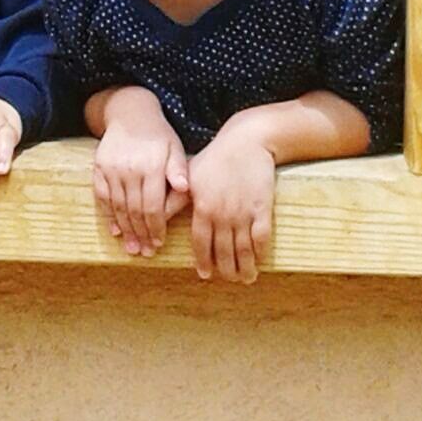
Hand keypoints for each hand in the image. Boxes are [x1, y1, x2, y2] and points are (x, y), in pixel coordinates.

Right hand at [88, 87, 188, 256]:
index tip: (159, 242)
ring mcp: (111, 168)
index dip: (156, 227)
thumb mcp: (174, 147)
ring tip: (132, 247)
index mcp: (151, 166)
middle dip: (141, 234)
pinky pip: (102, 196)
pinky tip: (115, 230)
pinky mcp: (99, 167)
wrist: (129, 112)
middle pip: (135, 210)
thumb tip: (185, 189)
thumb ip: (179, 170)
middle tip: (146, 252)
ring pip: (118, 206)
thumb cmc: (158, 134)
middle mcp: (129, 169)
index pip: (153, 206)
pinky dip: (108, 215)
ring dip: (126, 230)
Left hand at [187, 119, 276, 283]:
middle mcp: (222, 214)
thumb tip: (158, 215)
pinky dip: (260, 253)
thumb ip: (176, 199)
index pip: (201, 244)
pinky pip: (261, 239)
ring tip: (246, 278)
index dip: (204, 261)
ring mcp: (243, 213)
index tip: (205, 274)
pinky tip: (259, 260)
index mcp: (202, 207)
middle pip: (223, 252)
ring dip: (244, 268)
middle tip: (229, 279)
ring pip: (243, 251)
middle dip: (226, 270)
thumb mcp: (191, 175)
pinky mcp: (262, 209)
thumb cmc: (216, 157)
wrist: (247, 141)